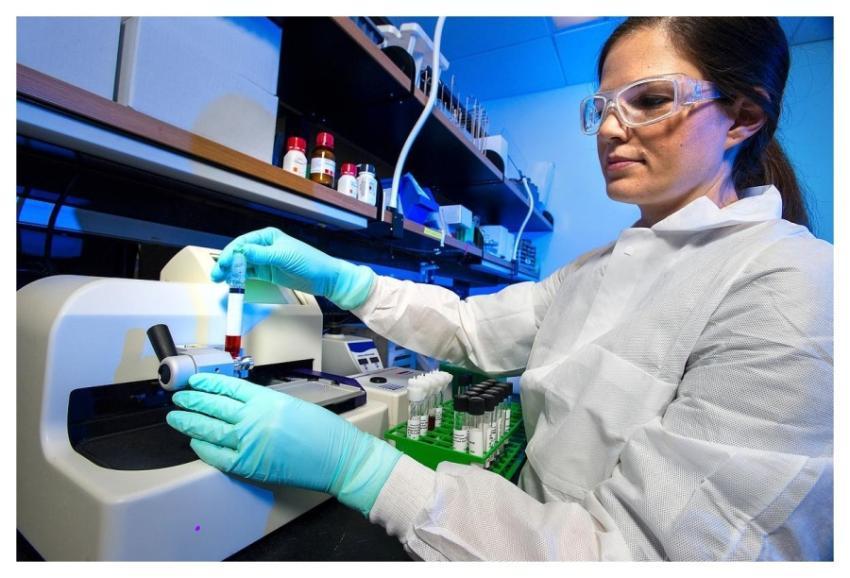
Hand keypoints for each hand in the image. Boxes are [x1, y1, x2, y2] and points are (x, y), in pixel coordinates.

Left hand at [166, 373, 401, 515]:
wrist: (338, 458)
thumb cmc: (323, 432)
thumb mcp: (292, 405)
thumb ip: (264, 404)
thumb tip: (240, 405)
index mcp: (266, 400)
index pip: (228, 387)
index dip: (208, 383)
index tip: (195, 381)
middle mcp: (254, 418)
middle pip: (213, 406)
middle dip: (192, 400)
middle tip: (179, 397)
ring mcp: (249, 442)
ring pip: (209, 429)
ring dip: (190, 422)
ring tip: (176, 417)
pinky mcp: (250, 465)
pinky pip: (217, 456)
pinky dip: (203, 448)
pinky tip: (195, 442)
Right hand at [211, 227, 374, 309]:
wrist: (325, 278)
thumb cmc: (309, 262)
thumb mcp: (283, 256)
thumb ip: (260, 255)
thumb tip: (241, 251)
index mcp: (268, 236)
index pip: (243, 243)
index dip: (230, 253)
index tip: (223, 264)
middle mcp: (264, 246)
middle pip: (239, 254)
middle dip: (227, 263)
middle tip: (217, 274)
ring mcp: (265, 260)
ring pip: (242, 265)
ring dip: (231, 271)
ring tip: (220, 280)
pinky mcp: (268, 272)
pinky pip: (249, 274)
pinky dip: (240, 278)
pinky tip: (232, 282)